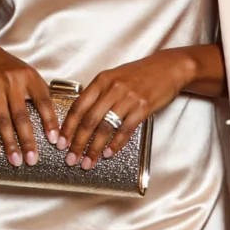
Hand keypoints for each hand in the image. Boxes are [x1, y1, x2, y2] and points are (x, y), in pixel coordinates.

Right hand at [0, 43, 57, 166]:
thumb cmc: (10, 71)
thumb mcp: (28, 76)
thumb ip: (39, 96)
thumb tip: (54, 125)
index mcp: (29, 77)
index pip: (43, 102)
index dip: (49, 122)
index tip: (54, 140)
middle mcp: (12, 80)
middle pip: (22, 115)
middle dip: (28, 140)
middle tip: (33, 159)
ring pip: (3, 120)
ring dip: (9, 143)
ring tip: (16, 160)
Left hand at [56, 51, 194, 169]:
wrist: (169, 68)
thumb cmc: (141, 74)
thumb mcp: (114, 77)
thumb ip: (99, 93)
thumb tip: (82, 116)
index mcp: (101, 80)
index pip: (78, 106)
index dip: (67, 127)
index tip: (60, 142)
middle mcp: (112, 88)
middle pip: (89, 120)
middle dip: (77, 143)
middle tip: (71, 158)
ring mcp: (128, 98)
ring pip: (105, 127)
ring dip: (94, 148)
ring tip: (88, 161)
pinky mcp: (143, 107)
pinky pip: (125, 129)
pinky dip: (115, 144)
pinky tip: (108, 153)